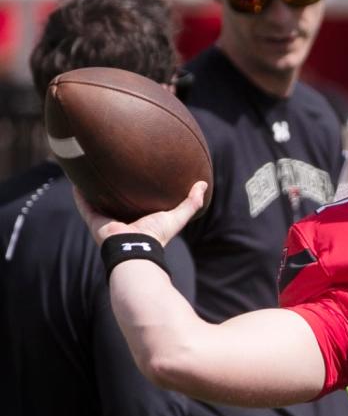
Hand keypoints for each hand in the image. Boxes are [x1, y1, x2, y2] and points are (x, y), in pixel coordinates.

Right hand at [73, 181, 207, 246]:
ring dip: (93, 188)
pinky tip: (76, 180)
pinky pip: (84, 205)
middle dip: (112, 188)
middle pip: (115, 201)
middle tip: (110, 167)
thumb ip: (191, 202)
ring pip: (98, 201)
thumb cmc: (157, 235)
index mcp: (140, 219)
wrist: (137, 247)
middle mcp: (122, 220)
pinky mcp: (95, 221)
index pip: (136, 204)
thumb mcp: (177, 216)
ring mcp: (107, 221)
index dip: (136, 191)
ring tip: (89, 169)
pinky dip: (80, 194)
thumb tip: (204, 184)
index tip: (136, 175)